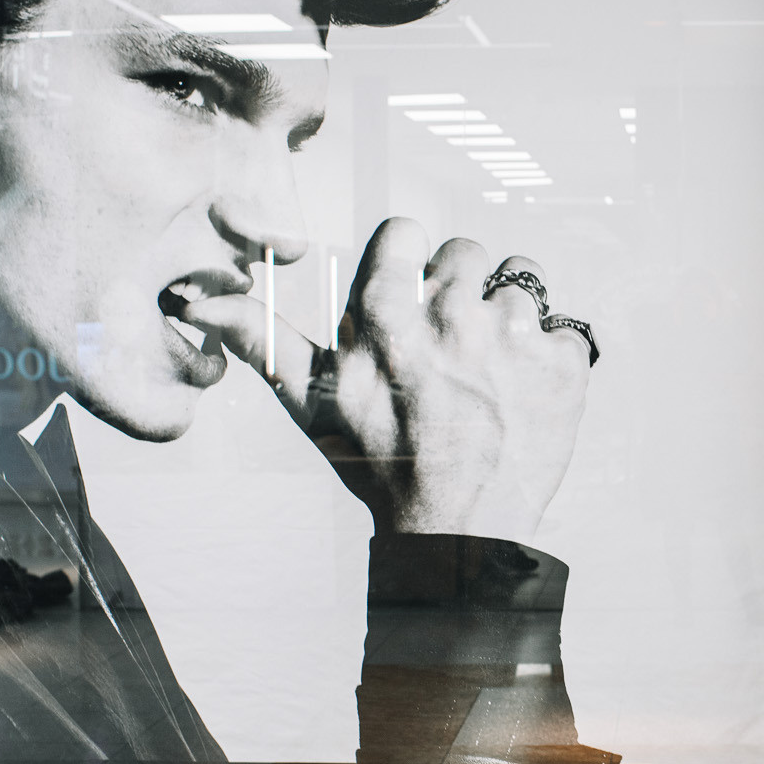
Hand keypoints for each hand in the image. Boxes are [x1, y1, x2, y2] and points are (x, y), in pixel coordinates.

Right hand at [183, 217, 592, 542]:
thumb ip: (263, 340)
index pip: (407, 232)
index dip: (410, 263)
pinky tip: (525, 394)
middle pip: (465, 251)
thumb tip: (198, 301)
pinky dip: (550, 356)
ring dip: (507, 321)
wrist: (458, 532)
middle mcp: (450, 315)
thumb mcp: (311, 403)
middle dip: (459, 290)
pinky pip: (565, 326)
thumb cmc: (377, 464)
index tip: (411, 295)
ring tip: (490, 374)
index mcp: (384, 315)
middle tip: (453, 345)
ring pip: (519, 282)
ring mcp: (513, 336)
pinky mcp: (564, 362)